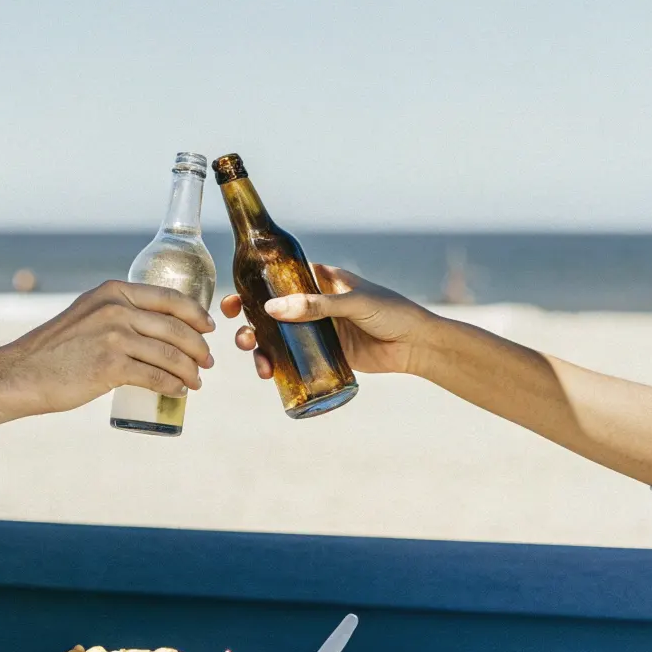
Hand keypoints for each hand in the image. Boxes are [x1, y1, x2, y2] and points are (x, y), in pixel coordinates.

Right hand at [4, 281, 215, 413]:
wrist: (23, 373)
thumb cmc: (55, 349)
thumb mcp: (87, 315)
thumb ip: (114, 313)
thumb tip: (153, 328)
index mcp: (112, 291)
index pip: (169, 298)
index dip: (196, 313)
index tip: (208, 327)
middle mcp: (115, 309)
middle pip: (175, 328)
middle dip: (199, 347)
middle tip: (207, 362)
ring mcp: (113, 336)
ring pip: (170, 354)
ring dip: (190, 371)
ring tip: (196, 382)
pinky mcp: (110, 366)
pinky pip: (155, 377)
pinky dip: (173, 386)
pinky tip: (179, 392)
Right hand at [219, 265, 435, 377]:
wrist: (417, 346)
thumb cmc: (391, 312)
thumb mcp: (354, 303)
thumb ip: (316, 305)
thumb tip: (271, 309)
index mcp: (319, 280)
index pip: (277, 278)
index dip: (251, 287)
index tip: (233, 299)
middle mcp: (312, 303)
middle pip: (268, 310)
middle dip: (248, 323)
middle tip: (241, 336)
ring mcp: (316, 330)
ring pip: (276, 337)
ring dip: (259, 347)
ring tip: (258, 362)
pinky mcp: (322, 354)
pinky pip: (292, 359)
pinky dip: (276, 365)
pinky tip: (269, 373)